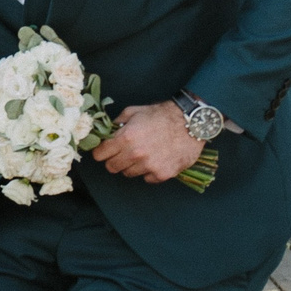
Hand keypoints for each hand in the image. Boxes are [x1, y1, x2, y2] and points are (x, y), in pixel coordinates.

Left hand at [91, 102, 205, 183]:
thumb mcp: (135, 111)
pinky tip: (156, 159)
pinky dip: (149, 171)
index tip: (105, 150)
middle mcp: (135, 154)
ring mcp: (149, 166)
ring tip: (144, 154)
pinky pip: (147, 178)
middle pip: (111, 167)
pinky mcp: (162, 174)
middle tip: (124, 153)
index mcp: (126, 138)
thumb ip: (117, 123)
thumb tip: (105, 132)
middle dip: (114, 160)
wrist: (191, 123)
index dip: (101, 151)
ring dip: (132, 166)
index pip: (99, 155)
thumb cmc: (162, 115)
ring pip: (128, 173)